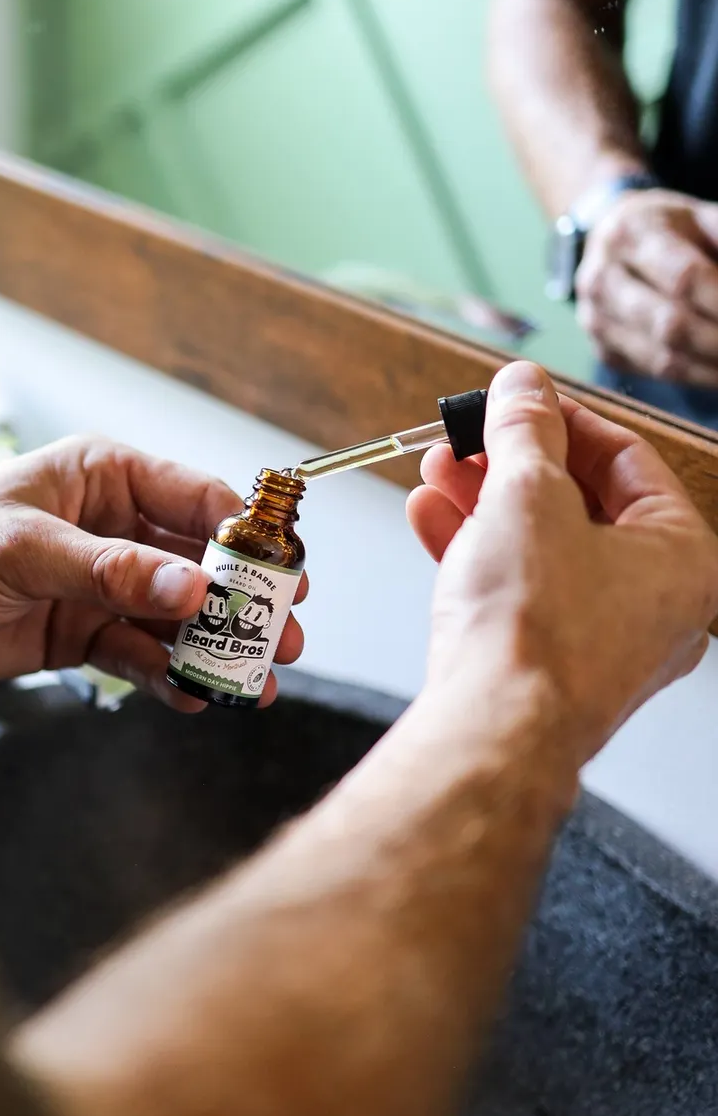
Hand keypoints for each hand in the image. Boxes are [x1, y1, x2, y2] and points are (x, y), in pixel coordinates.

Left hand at [0, 436, 306, 710]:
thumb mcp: (24, 548)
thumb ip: (109, 570)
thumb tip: (192, 590)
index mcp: (106, 478)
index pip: (196, 497)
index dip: (244, 537)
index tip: (283, 574)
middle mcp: (114, 528)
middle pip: (199, 565)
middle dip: (242, 603)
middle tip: (283, 638)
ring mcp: (102, 585)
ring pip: (175, 617)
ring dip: (212, 649)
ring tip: (253, 684)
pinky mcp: (83, 634)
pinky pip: (139, 656)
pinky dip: (165, 676)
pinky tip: (191, 698)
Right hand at [406, 362, 717, 765]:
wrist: (494, 729)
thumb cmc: (535, 628)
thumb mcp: (527, 496)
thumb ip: (524, 430)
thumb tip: (523, 386)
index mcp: (684, 557)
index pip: (628, 459)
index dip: (562, 418)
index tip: (516, 399)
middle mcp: (656, 603)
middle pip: (580, 504)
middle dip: (509, 463)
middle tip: (466, 436)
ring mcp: (602, 639)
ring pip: (542, 548)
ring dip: (483, 502)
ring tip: (435, 470)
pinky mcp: (550, 664)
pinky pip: (520, 590)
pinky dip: (478, 551)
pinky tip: (430, 518)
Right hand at [576, 188, 717, 385]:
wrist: (610, 240)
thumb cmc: (669, 228)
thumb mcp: (700, 217)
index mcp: (629, 235)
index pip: (684, 277)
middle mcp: (601, 280)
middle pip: (670, 325)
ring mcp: (595, 320)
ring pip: (663, 359)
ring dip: (714, 367)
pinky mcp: (602, 349)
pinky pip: (655, 371)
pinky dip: (698, 376)